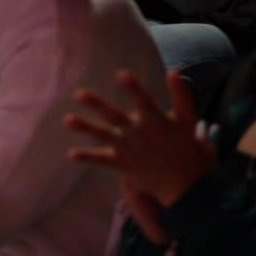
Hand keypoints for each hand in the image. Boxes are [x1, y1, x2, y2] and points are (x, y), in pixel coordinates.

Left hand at [67, 70, 215, 209]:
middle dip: (97, 105)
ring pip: (103, 135)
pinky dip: (87, 157)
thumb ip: (182, 96)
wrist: (184, 184)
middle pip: (114, 116)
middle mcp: (138, 134)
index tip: (121, 74)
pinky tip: (71, 154)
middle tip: (78, 94)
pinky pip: (102, 160)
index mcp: (156, 122)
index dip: (134, 89)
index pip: (143, 102)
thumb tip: (174, 71)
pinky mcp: (122, 164)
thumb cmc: (186, 147)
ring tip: (67, 120)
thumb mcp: (188, 120)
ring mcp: (128, 149)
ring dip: (85, 127)